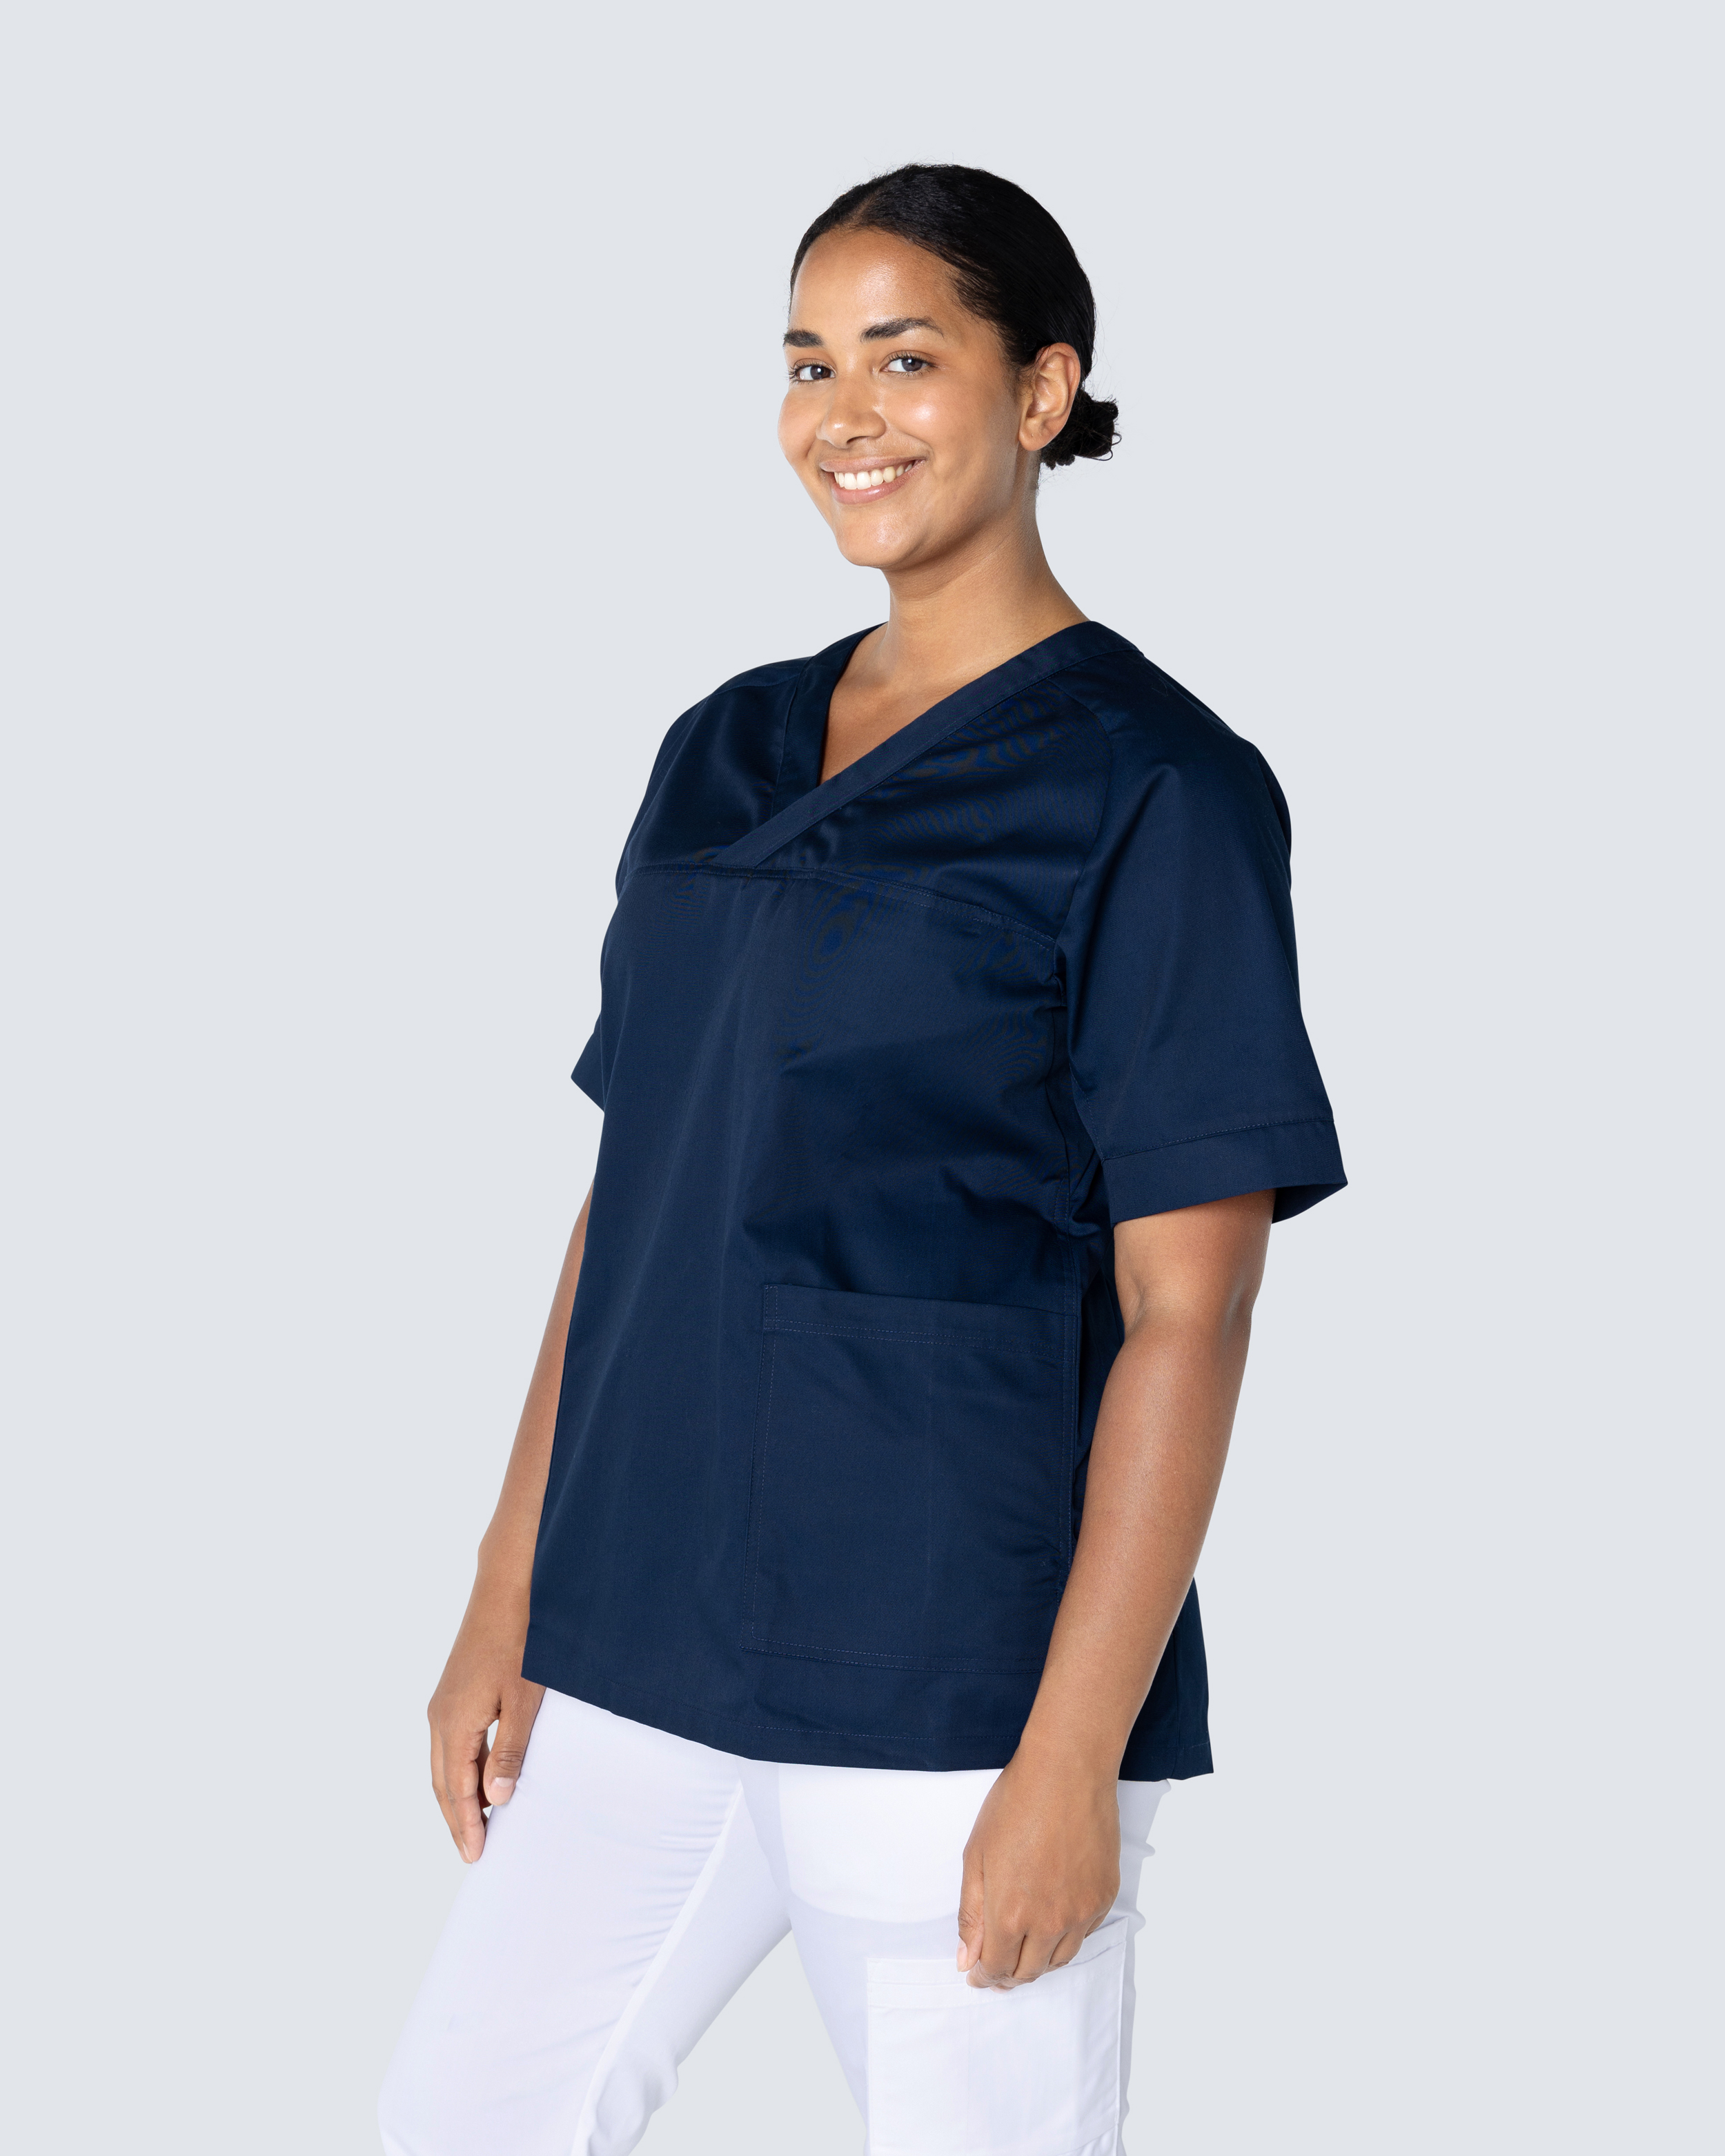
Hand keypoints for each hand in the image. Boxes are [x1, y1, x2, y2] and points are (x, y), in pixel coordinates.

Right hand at [427, 1582, 544, 1863]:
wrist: (506, 1590)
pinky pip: (452, 1744)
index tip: (475, 1855)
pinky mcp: (454, 1692)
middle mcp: (440, 1716)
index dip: (466, 1825)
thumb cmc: (519, 1642)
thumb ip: (509, 1751)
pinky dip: (463, 1769)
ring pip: (445, 1764)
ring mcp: (444, 1703)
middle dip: (456, 1818)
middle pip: (443, 1782)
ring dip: (458, 1795)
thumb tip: (495, 1799)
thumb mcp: (522, 1701)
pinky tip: (482, 1777)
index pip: (456, 1790)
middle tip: (473, 1852)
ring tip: (479, 1824)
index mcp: (453, 1723)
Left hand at [956, 1747, 1120, 1987]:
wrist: (1066, 1771)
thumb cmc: (1017, 1804)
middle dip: (1008, 1976)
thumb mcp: (976, 1856)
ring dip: (1039, 1962)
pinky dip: (1066, 1937)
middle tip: (997, 1968)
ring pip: (1060, 1959)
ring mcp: (1081, 1912)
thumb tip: (967, 1959)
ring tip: (1024, 1950)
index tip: (976, 1974)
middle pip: (1029, 1972)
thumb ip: (971, 1914)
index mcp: (1011, 1914)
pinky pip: (1084, 1934)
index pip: (996, 1968)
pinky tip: (1053, 1922)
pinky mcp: (1104, 1897)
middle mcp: (1050, 1923)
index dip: (983, 1976)